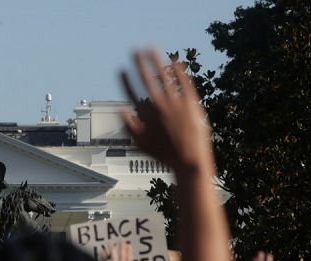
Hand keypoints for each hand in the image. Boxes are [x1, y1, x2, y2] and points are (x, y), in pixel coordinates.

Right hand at [120, 50, 212, 175]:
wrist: (189, 161)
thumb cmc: (165, 156)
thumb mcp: (142, 144)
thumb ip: (130, 126)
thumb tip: (121, 111)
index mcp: (146, 116)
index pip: (131, 92)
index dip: (125, 80)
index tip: (121, 69)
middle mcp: (159, 106)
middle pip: (146, 79)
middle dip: (138, 63)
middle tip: (134, 50)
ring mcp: (175, 103)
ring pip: (164, 77)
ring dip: (156, 61)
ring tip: (152, 49)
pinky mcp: (190, 103)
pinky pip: (183, 82)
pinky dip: (178, 70)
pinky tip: (176, 60)